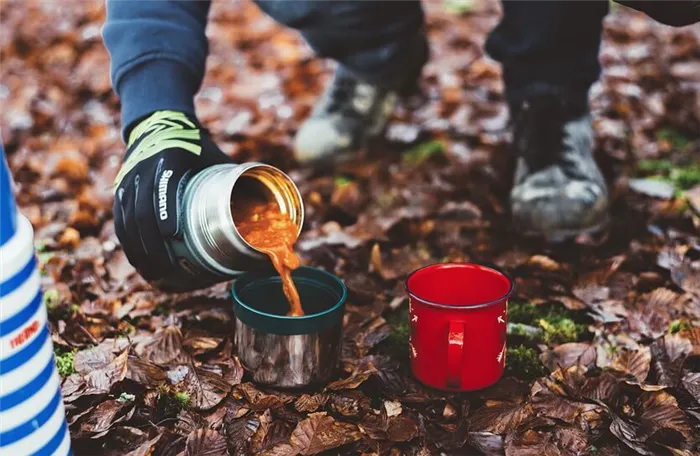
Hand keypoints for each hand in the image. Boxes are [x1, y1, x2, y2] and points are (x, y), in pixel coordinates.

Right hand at [113, 110, 231, 283]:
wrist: (160, 124)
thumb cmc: (198, 148)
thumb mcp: (217, 158)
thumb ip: (239, 182)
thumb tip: (271, 214)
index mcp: (171, 157)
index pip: (164, 183)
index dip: (166, 209)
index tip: (173, 233)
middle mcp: (144, 168)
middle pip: (141, 209)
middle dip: (152, 243)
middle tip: (167, 269)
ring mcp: (128, 180)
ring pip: (127, 219)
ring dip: (139, 250)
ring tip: (153, 275)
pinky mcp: (120, 191)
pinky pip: (120, 221)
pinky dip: (129, 244)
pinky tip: (140, 264)